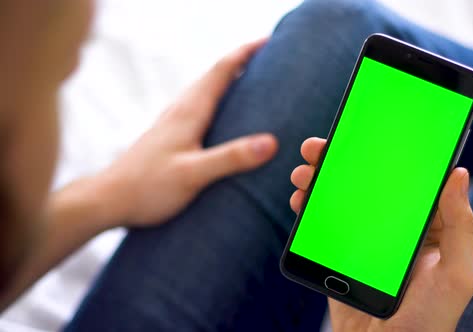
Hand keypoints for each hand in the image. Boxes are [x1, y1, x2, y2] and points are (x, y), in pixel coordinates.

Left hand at [98, 38, 277, 226]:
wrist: (108, 199)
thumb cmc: (147, 187)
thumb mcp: (193, 174)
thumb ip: (231, 158)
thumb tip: (270, 142)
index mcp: (189, 112)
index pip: (221, 71)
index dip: (245, 53)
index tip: (268, 42)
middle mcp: (180, 110)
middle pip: (213, 75)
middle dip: (240, 61)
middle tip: (266, 58)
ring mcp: (172, 121)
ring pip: (204, 89)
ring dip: (227, 79)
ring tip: (249, 80)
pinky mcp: (168, 135)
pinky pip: (197, 105)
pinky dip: (216, 98)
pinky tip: (220, 113)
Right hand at [290, 138, 472, 331]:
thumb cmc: (429, 322)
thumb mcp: (456, 274)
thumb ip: (461, 226)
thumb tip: (459, 172)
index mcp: (426, 227)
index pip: (407, 179)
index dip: (388, 151)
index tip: (369, 128)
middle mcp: (394, 228)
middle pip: (367, 183)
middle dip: (342, 159)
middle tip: (321, 145)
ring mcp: (365, 241)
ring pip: (342, 199)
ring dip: (321, 179)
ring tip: (304, 170)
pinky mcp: (341, 256)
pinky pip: (324, 224)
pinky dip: (310, 208)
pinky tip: (300, 198)